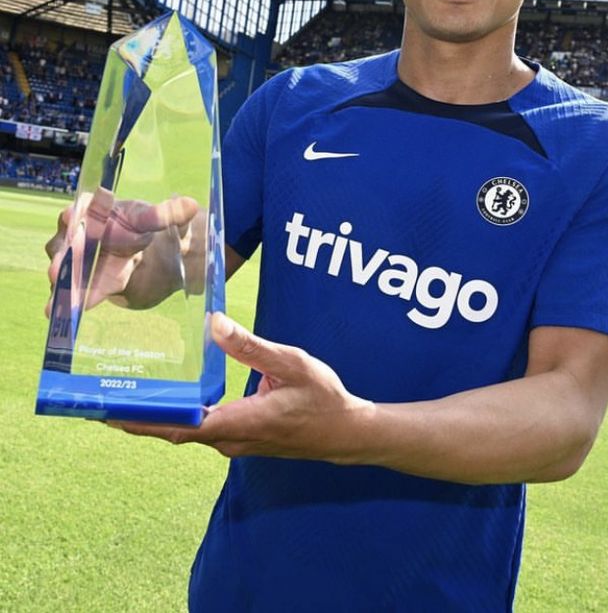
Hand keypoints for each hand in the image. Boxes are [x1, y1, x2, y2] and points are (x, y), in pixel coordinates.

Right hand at [45, 186, 199, 313]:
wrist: (145, 251)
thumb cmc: (140, 227)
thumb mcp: (156, 220)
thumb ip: (168, 214)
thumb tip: (191, 206)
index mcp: (93, 210)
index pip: (79, 210)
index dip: (73, 215)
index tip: (70, 217)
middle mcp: (77, 233)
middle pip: (66, 243)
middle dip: (63, 255)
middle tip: (57, 267)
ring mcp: (75, 260)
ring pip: (65, 269)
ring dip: (64, 281)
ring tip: (62, 291)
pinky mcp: (81, 283)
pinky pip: (72, 291)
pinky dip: (69, 299)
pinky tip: (58, 311)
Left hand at [111, 313, 374, 461]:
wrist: (346, 432)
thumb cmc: (323, 398)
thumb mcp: (292, 363)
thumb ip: (251, 346)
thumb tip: (214, 324)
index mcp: (239, 422)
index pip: (179, 425)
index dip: (143, 420)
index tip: (109, 412)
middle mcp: (231, 439)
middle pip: (174, 431)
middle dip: (138, 418)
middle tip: (102, 402)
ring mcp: (235, 442)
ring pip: (186, 432)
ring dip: (156, 418)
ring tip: (127, 397)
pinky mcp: (241, 437)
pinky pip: (200, 429)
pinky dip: (178, 417)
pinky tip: (171, 400)